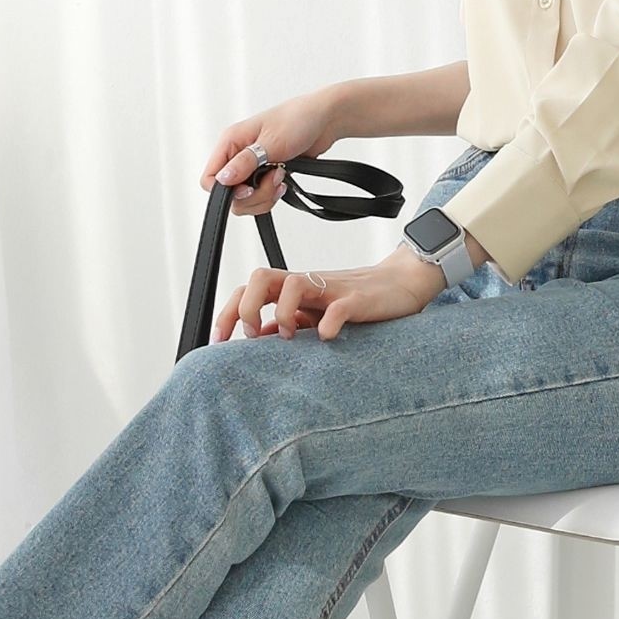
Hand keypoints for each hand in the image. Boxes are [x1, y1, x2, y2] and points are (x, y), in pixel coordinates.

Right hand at [200, 89, 341, 220]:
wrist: (325, 121)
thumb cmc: (298, 119)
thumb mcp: (271, 142)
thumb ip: (245, 163)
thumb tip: (222, 179)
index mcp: (231, 142)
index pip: (210, 178)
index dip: (226, 190)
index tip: (249, 188)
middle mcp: (237, 156)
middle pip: (229, 195)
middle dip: (253, 195)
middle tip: (272, 178)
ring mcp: (251, 168)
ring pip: (245, 200)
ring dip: (265, 196)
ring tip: (280, 177)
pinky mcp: (265, 176)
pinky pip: (260, 198)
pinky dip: (271, 197)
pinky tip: (283, 183)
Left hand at [212, 244, 450, 342]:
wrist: (399, 286)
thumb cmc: (353, 301)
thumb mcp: (313, 315)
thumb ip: (286, 323)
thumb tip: (255, 336)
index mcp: (292, 289)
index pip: (249, 289)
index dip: (228, 311)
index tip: (218, 341)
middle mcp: (307, 284)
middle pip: (262, 277)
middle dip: (246, 306)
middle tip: (251, 335)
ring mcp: (331, 289)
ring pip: (294, 283)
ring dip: (282, 312)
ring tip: (287, 336)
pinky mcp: (357, 300)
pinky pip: (338, 307)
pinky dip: (328, 324)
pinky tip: (326, 338)